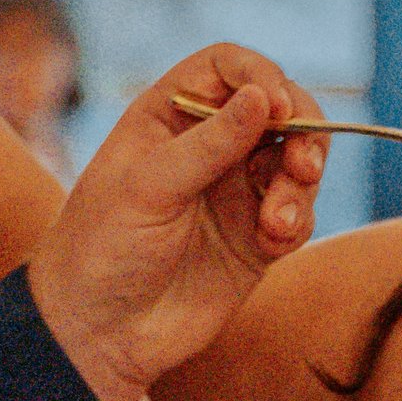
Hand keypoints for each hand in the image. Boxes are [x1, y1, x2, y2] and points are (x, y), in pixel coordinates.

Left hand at [26, 47, 325, 400]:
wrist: (99, 333)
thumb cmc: (101, 248)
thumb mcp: (148, 188)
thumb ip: (209, 144)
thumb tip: (264, 95)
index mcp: (169, 116)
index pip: (229, 67)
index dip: (261, 76)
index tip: (277, 109)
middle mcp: (208, 145)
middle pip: (280, 107)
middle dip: (303, 130)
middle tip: (302, 165)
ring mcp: (235, 190)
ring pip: (297, 160)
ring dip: (301, 183)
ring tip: (275, 222)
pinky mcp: (256, 238)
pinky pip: (297, 213)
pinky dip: (296, 222)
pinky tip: (270, 244)